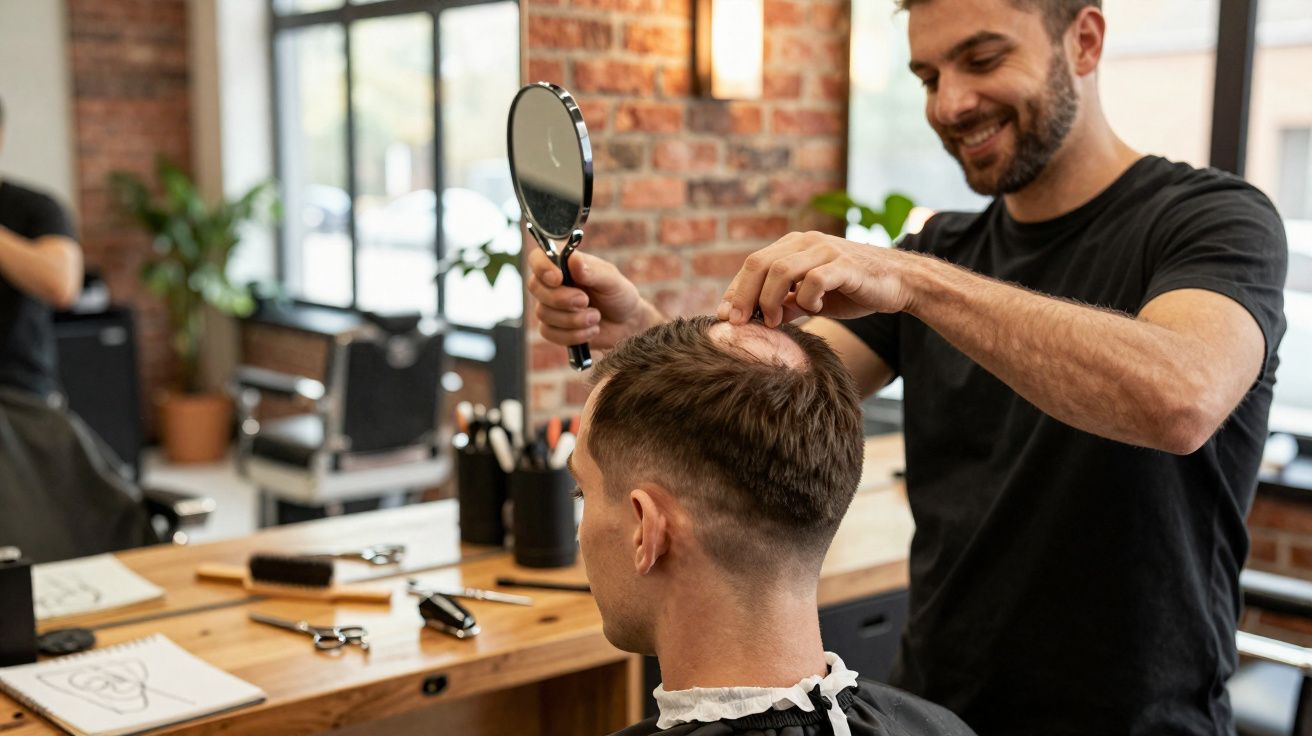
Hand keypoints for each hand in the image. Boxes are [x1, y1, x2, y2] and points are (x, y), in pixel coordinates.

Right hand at [526, 246, 659, 348]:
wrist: (626, 324)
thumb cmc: (619, 295)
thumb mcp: (612, 280)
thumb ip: (593, 271)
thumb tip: (573, 260)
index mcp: (564, 264)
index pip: (537, 258)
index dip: (542, 267)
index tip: (558, 278)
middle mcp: (553, 284)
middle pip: (535, 287)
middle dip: (561, 298)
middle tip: (585, 301)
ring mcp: (550, 306)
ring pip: (543, 313)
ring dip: (573, 319)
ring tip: (596, 317)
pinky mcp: (553, 328)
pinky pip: (549, 333)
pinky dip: (574, 334)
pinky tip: (592, 330)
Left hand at [717, 231, 916, 326]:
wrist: (899, 282)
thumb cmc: (853, 289)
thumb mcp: (812, 299)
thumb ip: (786, 304)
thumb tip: (756, 319)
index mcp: (794, 246)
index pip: (753, 264)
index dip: (735, 291)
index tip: (724, 317)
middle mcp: (806, 242)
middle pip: (760, 263)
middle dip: (743, 295)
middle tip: (739, 323)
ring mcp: (826, 250)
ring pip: (781, 269)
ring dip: (770, 299)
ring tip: (773, 321)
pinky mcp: (845, 264)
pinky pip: (814, 279)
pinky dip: (806, 298)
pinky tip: (813, 310)